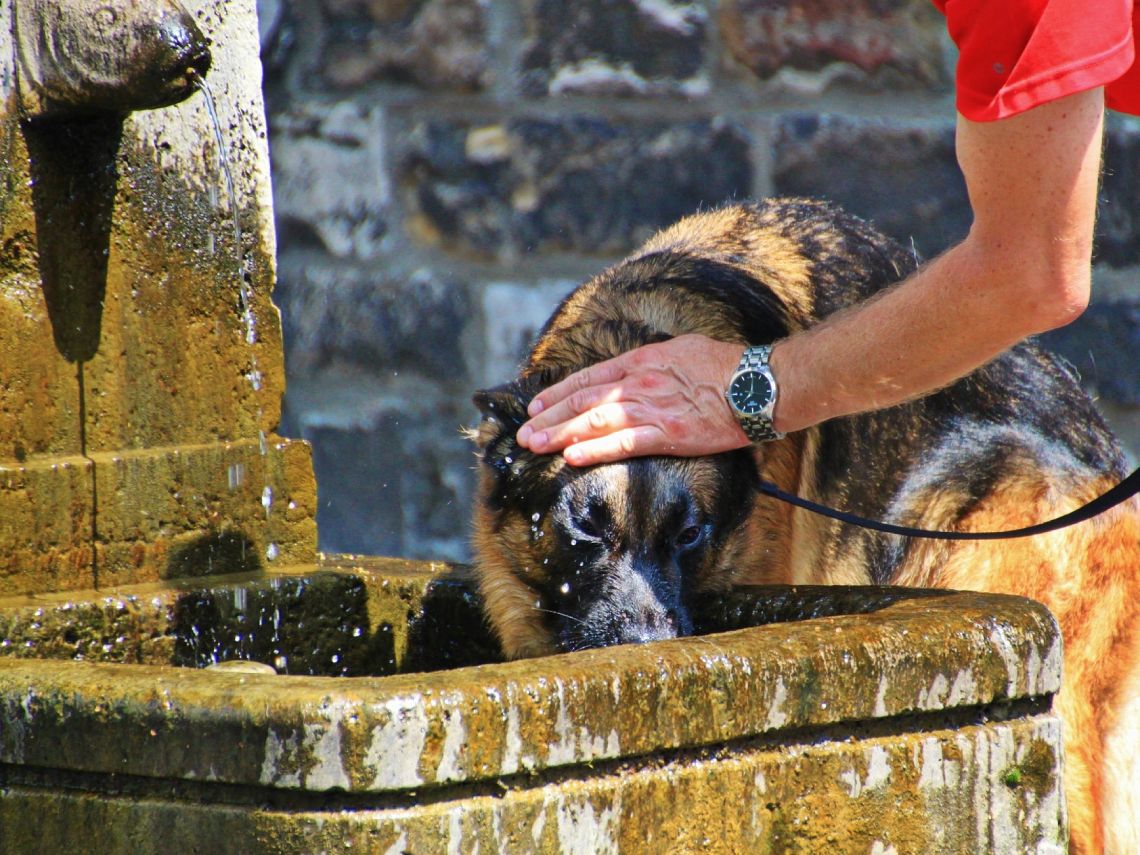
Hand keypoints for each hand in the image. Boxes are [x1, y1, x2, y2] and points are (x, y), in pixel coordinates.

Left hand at [516, 334, 750, 465]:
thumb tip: (634, 369)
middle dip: (550, 417)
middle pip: (584, 400)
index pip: (589, 378)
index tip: (537, 405)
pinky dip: (594, 450)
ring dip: (561, 434)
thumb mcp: (681, 349)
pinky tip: (571, 457)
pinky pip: (623, 444)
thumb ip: (652, 361)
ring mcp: (651, 409)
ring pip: (595, 422)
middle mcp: (639, 383)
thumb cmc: (725, 366)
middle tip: (525, 432)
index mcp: (642, 360)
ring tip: (536, 445)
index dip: (559, 392)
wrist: (756, 384)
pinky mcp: (667, 433)